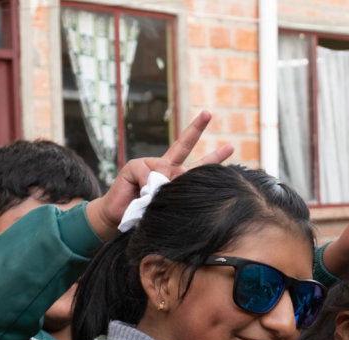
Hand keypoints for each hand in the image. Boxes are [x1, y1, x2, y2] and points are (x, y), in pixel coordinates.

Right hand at [85, 110, 233, 238]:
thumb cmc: (144, 214)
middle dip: (197, 128)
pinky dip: (144, 186)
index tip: (230, 147)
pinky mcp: (135, 166)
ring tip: (148, 198)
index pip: (198, 165)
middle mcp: (165, 167)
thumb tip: (170, 181)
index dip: (214, 157)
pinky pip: (146, 175)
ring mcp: (150, 165)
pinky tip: (138, 192)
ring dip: (159, 186)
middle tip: (209, 112)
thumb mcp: (166, 206)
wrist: (118, 218)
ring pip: (164, 168)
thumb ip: (174, 194)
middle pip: (184, 145)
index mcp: (176, 177)